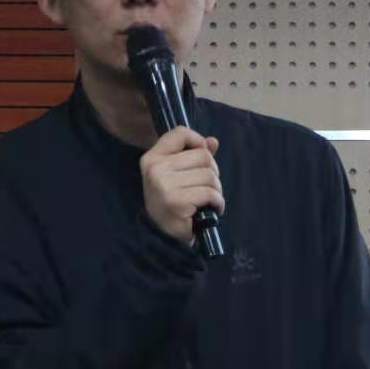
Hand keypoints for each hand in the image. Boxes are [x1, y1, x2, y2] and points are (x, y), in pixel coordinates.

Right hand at [140, 127, 223, 244]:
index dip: (198, 142)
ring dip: (216, 190)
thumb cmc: (172, 202)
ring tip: (207, 200)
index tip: (202, 157)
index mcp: (152, 158)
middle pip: (203, 155)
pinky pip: (210, 193)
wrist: (163, 236)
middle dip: (212, 172)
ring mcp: (164, 186)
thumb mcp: (177, 175)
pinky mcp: (177, 202)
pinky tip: (212, 209)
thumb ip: (193, 155)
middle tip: (206, 187)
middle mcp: (155, 169)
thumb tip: (213, 142)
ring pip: (210, 175)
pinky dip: (217, 202)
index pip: (180, 132)